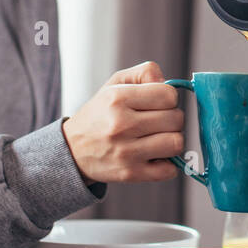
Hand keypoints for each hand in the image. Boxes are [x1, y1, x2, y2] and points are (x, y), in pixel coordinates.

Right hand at [61, 61, 183, 183]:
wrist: (71, 150)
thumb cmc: (99, 115)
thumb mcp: (114, 84)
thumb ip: (143, 73)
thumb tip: (167, 83)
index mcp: (118, 98)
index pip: (168, 95)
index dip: (168, 98)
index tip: (158, 104)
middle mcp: (121, 124)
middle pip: (176, 119)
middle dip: (172, 119)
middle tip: (157, 123)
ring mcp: (126, 151)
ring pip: (176, 143)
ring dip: (172, 141)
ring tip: (158, 139)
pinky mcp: (130, 173)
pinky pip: (169, 171)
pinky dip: (167, 165)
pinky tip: (154, 157)